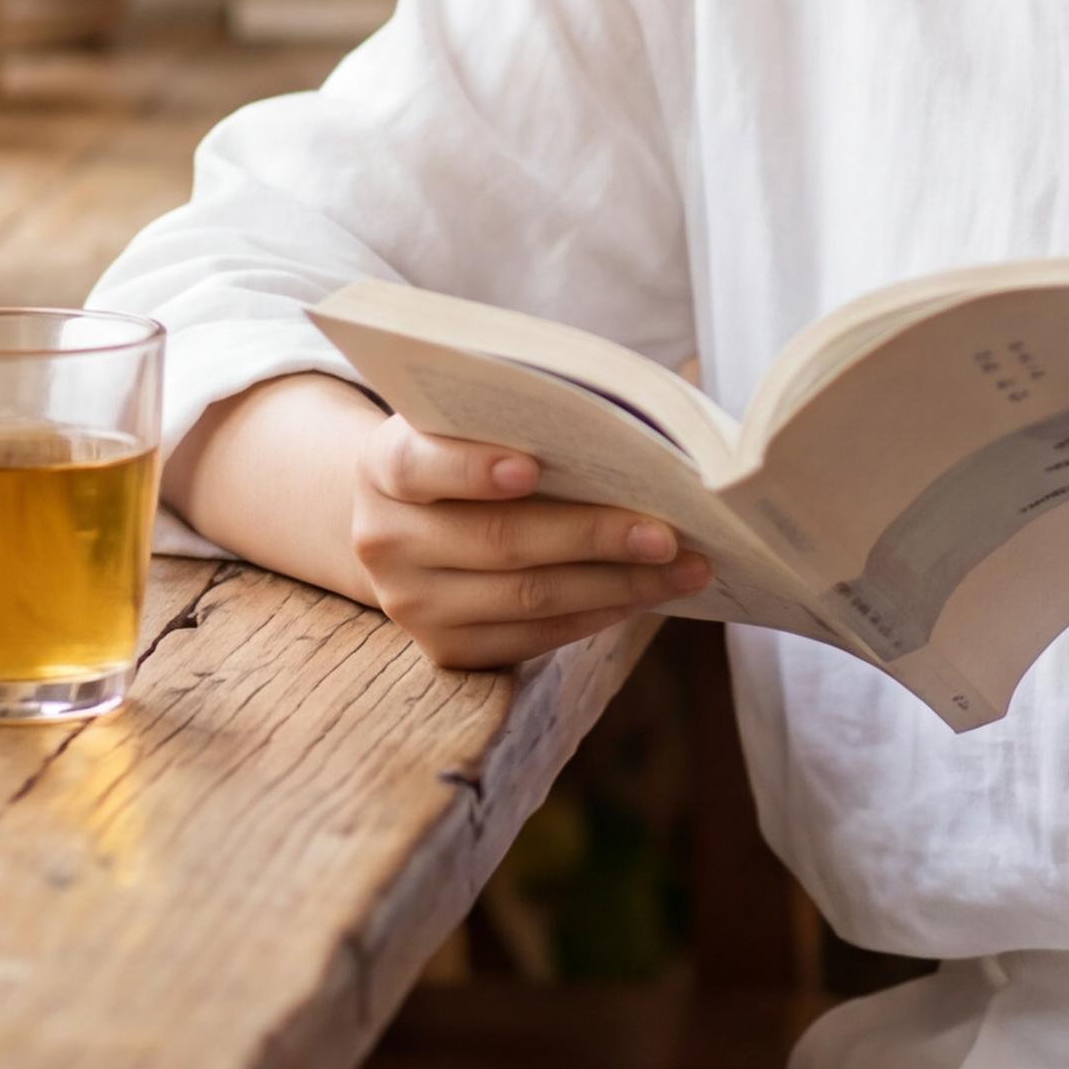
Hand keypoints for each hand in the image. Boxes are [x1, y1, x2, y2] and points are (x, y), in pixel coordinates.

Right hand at [345, 419, 704, 673]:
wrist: (408, 527)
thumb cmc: (466, 454)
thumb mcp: (466, 425)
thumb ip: (515, 418)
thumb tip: (629, 433)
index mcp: (385, 467)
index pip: (420, 465)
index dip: (474, 468)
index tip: (533, 467)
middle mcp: (385, 540)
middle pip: (499, 540)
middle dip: (594, 535)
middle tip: (667, 532)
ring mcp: (411, 604)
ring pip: (528, 597)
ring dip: (617, 585)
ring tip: (683, 568)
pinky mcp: (446, 649)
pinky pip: (533, 637)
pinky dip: (597, 615)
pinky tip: (644, 595)